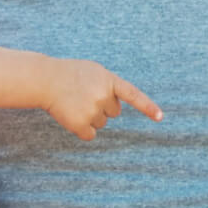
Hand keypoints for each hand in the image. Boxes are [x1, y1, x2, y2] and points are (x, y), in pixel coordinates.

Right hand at [43, 57, 162, 139]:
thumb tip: (117, 104)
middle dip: (102, 106)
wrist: (47, 79)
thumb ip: (109, 84)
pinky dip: (82, 129)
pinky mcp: (80, 124)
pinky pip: (90, 135)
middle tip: (84, 95)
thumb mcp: (94, 71)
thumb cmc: (71, 74)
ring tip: (75, 102)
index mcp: (109, 80)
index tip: (160, 117)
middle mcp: (103, 96)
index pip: (133, 95)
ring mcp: (92, 110)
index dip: (147, 107)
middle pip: (113, 112)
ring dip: (90, 116)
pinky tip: (71, 116)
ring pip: (101, 123)